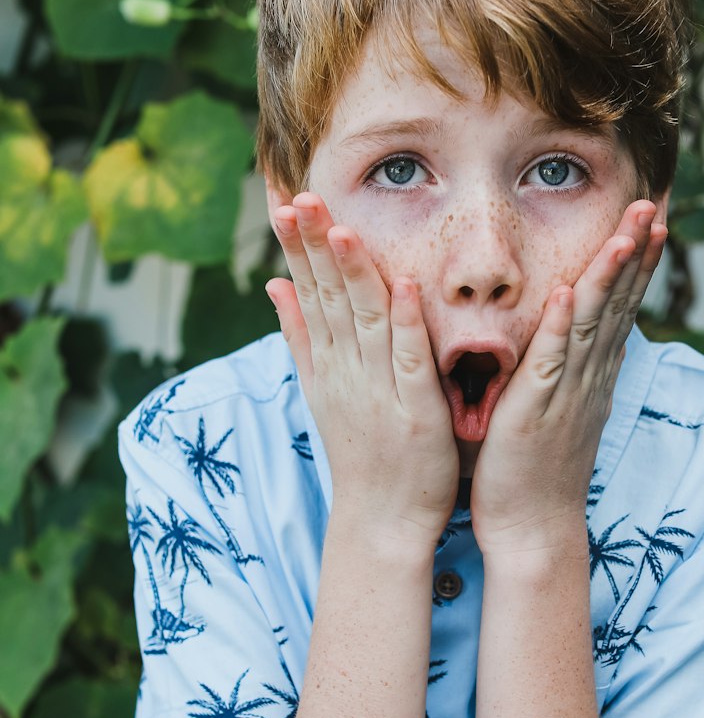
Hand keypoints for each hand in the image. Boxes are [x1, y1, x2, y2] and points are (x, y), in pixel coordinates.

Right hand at [266, 192, 459, 546]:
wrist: (381, 520)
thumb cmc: (361, 452)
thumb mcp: (321, 389)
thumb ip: (301, 336)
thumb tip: (273, 286)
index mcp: (326, 362)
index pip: (307, 293)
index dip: (296, 247)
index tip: (283, 200)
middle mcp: (346, 370)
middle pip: (327, 299)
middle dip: (313, 247)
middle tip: (301, 197)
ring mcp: (379, 390)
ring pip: (364, 322)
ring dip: (354, 275)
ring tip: (344, 230)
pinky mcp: (415, 412)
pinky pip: (411, 362)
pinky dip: (406, 327)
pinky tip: (405, 288)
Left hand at [470, 201, 665, 552]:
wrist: (533, 528)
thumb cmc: (535, 470)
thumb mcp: (558, 407)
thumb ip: (569, 368)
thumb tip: (580, 334)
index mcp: (593, 373)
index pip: (622, 306)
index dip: (638, 262)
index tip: (652, 218)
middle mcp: (590, 377)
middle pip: (619, 304)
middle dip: (636, 253)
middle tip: (652, 205)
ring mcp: (569, 393)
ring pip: (594, 324)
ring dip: (611, 277)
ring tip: (627, 233)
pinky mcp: (538, 411)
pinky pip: (552, 361)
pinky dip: (563, 325)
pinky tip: (571, 291)